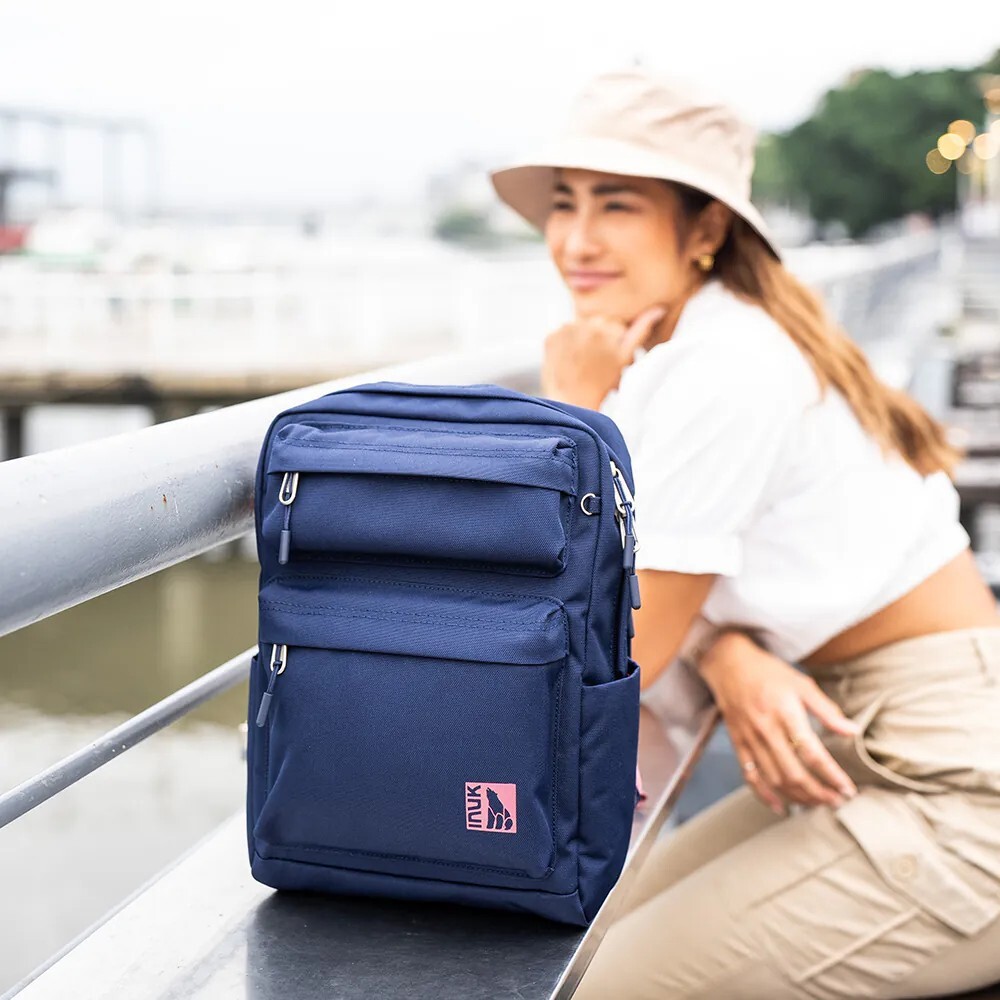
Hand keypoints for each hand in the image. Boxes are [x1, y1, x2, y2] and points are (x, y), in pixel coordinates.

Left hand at [540, 305, 665, 409]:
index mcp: (605, 325)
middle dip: (599, 338)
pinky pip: (560, 335)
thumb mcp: (626, 357)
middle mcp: (583, 322)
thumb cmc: (603, 383)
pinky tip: (570, 361)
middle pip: (596, 323)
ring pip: (578, 328)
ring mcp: (564, 329)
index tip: (611, 357)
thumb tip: (658, 309)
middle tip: (598, 362)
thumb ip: (641, 330)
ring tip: (583, 362)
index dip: (615, 341)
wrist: (573, 402)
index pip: (614, 324)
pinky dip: (564, 345)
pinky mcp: (549, 338)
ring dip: (581, 340)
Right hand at [697, 632, 860, 814]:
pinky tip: (780, 807)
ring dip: (798, 798)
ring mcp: (750, 739)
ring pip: (774, 779)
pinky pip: (750, 776)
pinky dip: (764, 796)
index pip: (812, 753)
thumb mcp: (802, 683)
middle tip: (837, 802)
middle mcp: (766, 729)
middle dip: (818, 793)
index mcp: (785, 713)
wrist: (729, 664)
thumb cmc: (769, 672)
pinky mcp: (738, 743)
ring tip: (817, 804)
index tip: (848, 789)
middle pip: (794, 773)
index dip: (832, 775)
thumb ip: (827, 710)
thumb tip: (853, 731)